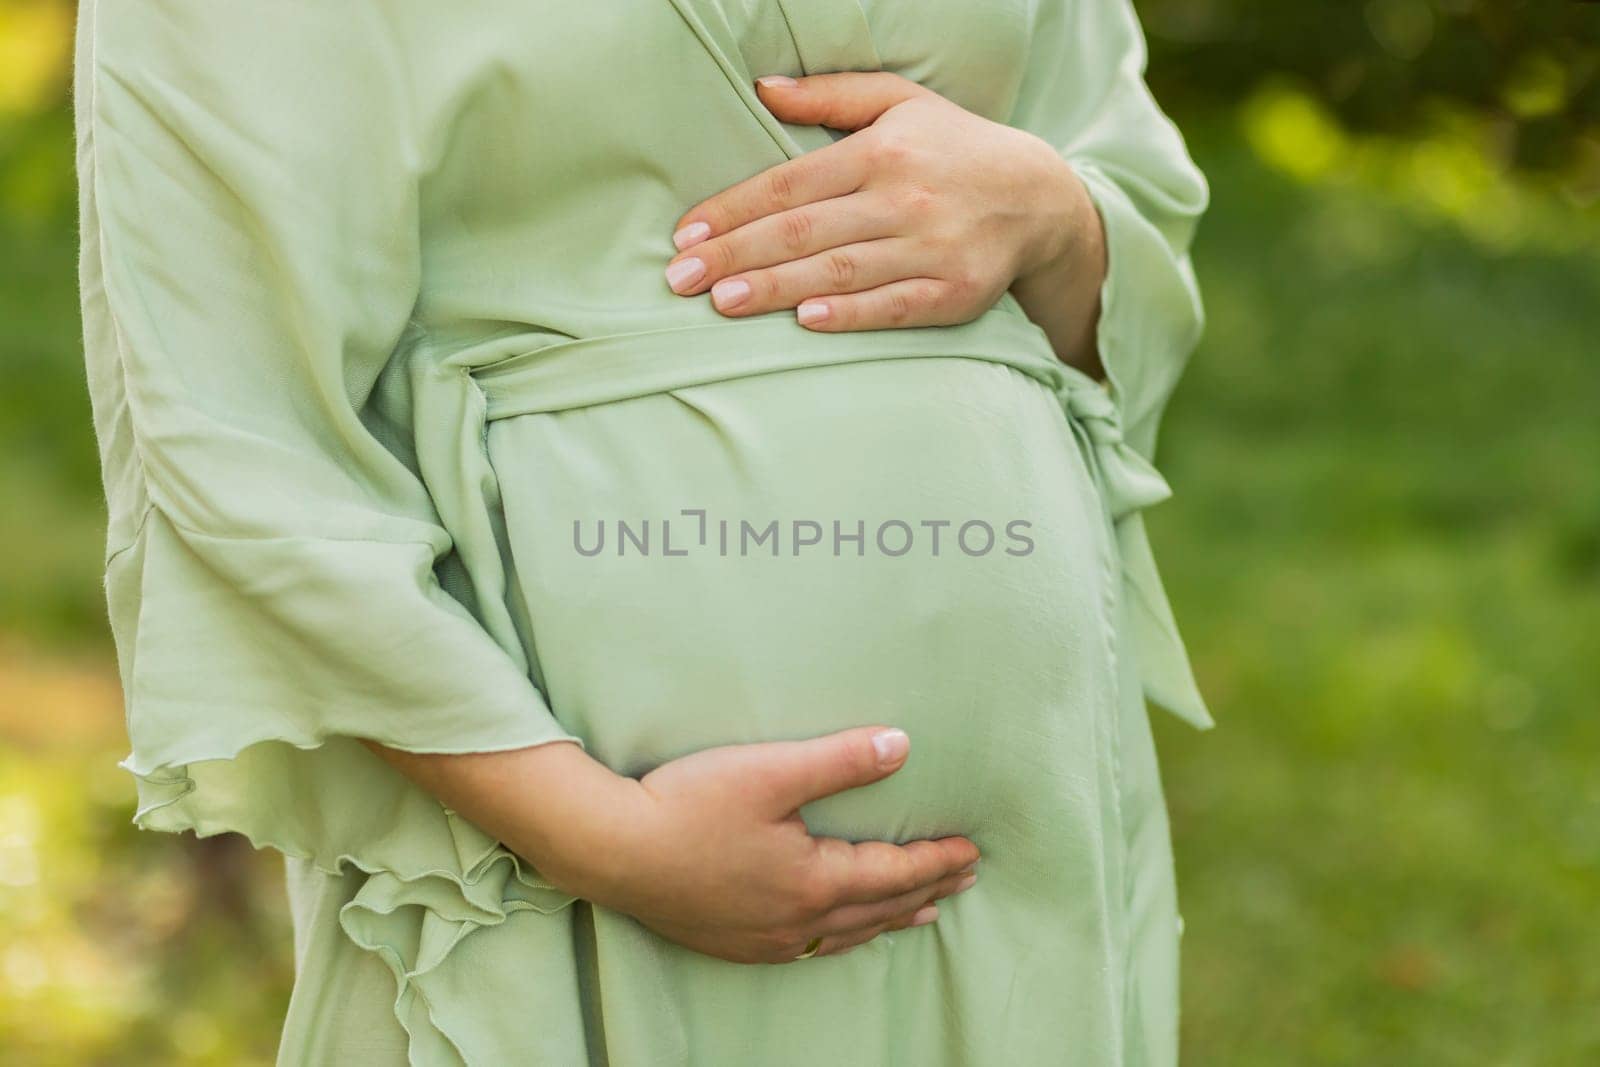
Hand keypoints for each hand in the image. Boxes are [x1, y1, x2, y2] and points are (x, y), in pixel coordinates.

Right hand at [574, 725, 981, 963]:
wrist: (610, 850)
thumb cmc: (687, 804)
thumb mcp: (770, 771)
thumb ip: (839, 760)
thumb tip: (902, 746)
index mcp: (814, 881)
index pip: (895, 872)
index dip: (937, 861)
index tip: (972, 852)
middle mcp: (797, 920)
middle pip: (880, 908)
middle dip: (927, 891)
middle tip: (964, 881)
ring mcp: (764, 939)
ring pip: (845, 933)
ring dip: (889, 919)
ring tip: (922, 913)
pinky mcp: (734, 943)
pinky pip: (809, 947)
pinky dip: (842, 936)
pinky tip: (837, 931)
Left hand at [664, 71, 1098, 347]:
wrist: (1040, 197)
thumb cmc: (954, 148)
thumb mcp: (900, 103)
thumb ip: (830, 96)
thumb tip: (761, 88)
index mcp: (883, 150)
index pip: (791, 183)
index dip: (734, 209)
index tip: (687, 233)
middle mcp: (906, 197)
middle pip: (805, 231)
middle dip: (737, 255)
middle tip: (681, 279)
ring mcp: (933, 248)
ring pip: (841, 271)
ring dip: (777, 289)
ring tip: (722, 303)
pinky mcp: (956, 293)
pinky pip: (895, 307)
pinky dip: (851, 316)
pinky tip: (805, 323)